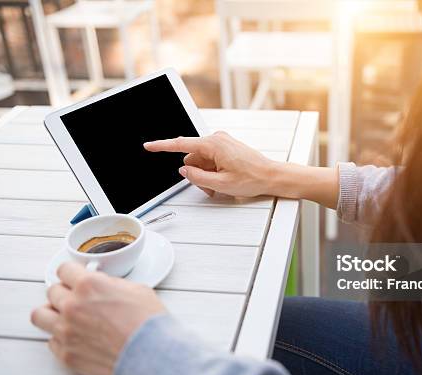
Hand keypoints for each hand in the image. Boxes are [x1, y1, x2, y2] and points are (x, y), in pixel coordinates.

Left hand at [31, 262, 165, 374]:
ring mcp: (66, 331)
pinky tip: (77, 338)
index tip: (75, 277)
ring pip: (40, 315)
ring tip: (66, 317)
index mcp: (89, 285)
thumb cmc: (149, 324)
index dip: (72, 273)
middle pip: (52, 291)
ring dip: (52, 313)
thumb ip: (112, 284)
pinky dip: (61, 338)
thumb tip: (104, 285)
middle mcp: (72, 306)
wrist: (151, 357)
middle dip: (66, 293)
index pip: (64, 269)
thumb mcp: (138, 290)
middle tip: (79, 299)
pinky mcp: (66, 355)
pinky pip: (51, 341)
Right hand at [144, 132, 277, 196]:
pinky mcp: (226, 147)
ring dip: (205, 175)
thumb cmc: (253, 178)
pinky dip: (212, 171)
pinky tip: (222, 180)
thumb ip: (197, 177)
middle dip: (196, 174)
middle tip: (210, 188)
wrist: (271, 176)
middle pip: (192, 158)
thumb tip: (184, 171)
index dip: (162, 146)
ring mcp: (222, 142)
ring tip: (219, 186)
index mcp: (213, 144)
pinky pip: (210, 160)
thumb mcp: (221, 184)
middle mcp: (217, 139)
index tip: (149, 146)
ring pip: (200, 161)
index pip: (181, 144)